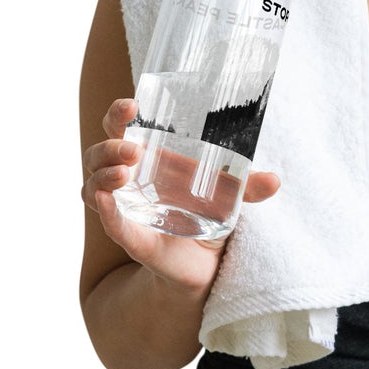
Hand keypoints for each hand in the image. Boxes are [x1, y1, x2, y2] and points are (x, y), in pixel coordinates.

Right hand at [80, 97, 282, 297]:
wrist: (205, 264)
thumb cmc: (207, 216)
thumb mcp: (230, 197)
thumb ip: (249, 188)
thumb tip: (275, 181)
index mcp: (148, 160)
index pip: (119, 128)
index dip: (118, 113)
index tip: (132, 105)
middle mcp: (128, 181)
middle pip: (98, 153)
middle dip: (111, 146)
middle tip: (135, 150)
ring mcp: (124, 208)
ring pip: (93, 185)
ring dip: (104, 174)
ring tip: (125, 173)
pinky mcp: (129, 237)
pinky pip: (109, 221)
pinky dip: (105, 210)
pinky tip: (108, 199)